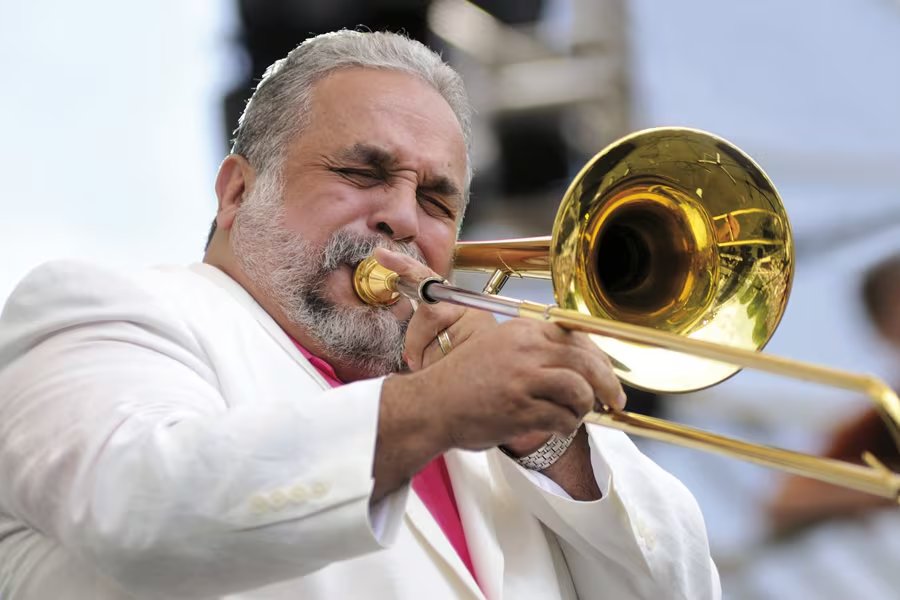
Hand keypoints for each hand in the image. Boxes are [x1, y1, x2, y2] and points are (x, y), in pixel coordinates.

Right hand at [375, 247, 625, 453]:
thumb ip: (532, 348)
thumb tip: (576, 362)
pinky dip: (566, 426)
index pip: (578, 337)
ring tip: (575, 416)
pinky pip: (563, 419)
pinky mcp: (522, 409)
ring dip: (584, 409)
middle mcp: (527, 350)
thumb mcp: (496, 346)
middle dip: (608, 384)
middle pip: (588, 362)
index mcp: (523, 331)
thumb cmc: (461, 381)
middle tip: (615, 400)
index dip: (600, 358)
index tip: (607, 373)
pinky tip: (556, 428)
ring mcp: (525, 380)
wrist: (430, 406)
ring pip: (580, 391)